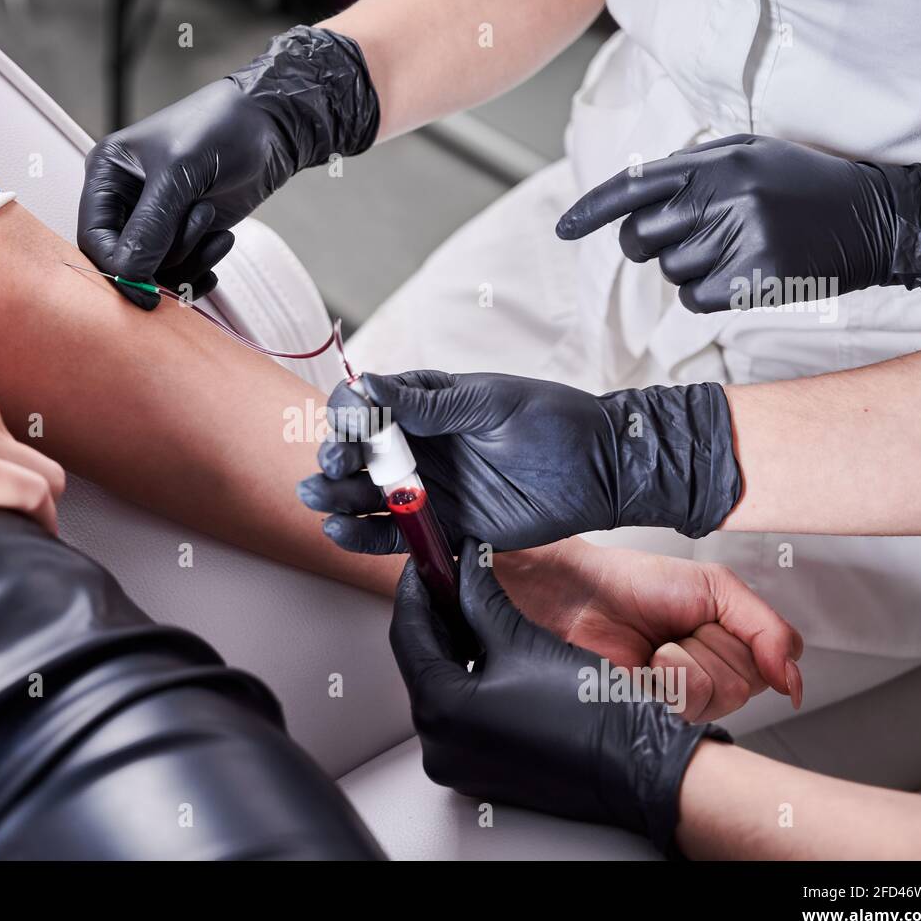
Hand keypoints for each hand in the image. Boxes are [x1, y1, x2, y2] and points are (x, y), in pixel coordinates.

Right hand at [77, 26, 378, 309]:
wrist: (270, 127)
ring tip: (211, 216)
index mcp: (108, 174)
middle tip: (200, 231)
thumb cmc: (221, 129)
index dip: (117, 270)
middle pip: (126, 260)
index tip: (146, 293)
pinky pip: (183, 271)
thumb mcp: (180, 172)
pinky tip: (224, 239)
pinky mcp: (185, 235)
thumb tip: (128, 273)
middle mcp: (126, 200)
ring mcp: (156, 220)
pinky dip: (203, 265)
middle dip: (164, 258)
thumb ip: (151, 225)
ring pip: (157, 270)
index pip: (94, 239)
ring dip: (190, 257)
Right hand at [298, 370, 740, 551]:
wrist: (603, 471)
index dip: (350, 413)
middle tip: (336, 464)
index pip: (370, 405)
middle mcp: (421, 446)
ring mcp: (429, 488)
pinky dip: (364, 535)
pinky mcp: (443, 527)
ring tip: (318, 498)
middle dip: (338, 457)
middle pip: (360, 453)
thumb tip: (368, 386)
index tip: (349, 422)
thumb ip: (431, 403)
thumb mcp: (491, 403)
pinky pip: (395, 535)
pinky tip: (339, 530)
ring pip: (368, 495)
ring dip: (337, 496)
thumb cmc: (554, 422)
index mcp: (428, 404)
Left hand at [393, 538, 729, 854]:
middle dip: (436, 616)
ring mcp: (459, 763)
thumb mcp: (525, 640)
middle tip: (450, 579)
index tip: (426, 563)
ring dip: (453, 646)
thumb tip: (465, 568)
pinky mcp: (480, 770)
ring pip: (441, 687)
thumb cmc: (594, 716)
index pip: (408, 634)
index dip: (417, 589)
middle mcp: (440, 746)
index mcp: (442, 712)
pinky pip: (460, 714)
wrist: (639, 769)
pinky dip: (468, 678)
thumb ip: (482, 597)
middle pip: (421, 662)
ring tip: (473, 609)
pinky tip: (489, 652)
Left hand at [495, 538, 802, 718]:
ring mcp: (688, 688)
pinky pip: (688, 706)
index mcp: (735, 634)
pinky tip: (647, 663)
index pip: (781, 661)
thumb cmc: (638, 582)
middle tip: (681, 627)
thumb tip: (795, 674)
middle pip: (751, 682)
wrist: (582, 594)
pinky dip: (668, 678)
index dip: (757, 646)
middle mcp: (716, 664)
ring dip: (686, 663)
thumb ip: (767, 629)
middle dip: (712, 647)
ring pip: (721, 696)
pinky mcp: (661, 706)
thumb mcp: (717, 587)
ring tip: (659, 644)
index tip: (722, 623)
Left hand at [556, 134, 920, 311]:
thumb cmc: (801, 187)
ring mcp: (739, 237)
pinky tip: (744, 274)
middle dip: (651, 246)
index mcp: (716, 162)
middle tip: (693, 237)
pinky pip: (695, 299)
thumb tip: (629, 201)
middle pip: (640, 238)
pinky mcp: (753, 278)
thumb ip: (691, 171)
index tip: (561, 231)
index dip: (590, 211)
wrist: (875, 219)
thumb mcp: (750, 157)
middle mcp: (723, 196)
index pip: (633, 187)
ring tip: (737, 248)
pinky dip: (710, 294)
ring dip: (691, 268)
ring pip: (670, 271)